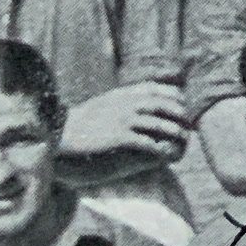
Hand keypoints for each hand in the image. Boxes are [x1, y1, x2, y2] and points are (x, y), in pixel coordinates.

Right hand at [63, 81, 191, 159]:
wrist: (58, 137)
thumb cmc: (77, 125)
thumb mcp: (101, 105)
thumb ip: (119, 102)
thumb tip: (133, 103)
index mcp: (121, 94)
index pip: (157, 89)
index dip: (173, 97)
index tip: (182, 105)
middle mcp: (126, 104)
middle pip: (164, 105)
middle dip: (179, 114)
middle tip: (188, 125)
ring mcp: (124, 121)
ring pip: (160, 124)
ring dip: (175, 133)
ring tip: (183, 140)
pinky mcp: (120, 139)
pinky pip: (149, 143)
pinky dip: (161, 149)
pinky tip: (166, 155)